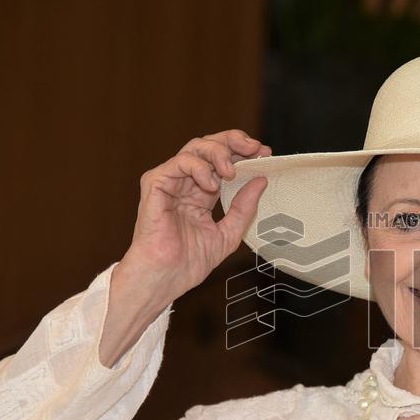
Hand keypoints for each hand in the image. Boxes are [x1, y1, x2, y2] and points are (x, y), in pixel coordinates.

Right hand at [120, 129, 271, 305]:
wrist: (166, 278)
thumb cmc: (189, 261)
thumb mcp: (228, 234)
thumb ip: (244, 207)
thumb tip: (261, 180)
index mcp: (202, 192)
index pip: (223, 160)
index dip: (243, 152)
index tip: (265, 153)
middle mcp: (186, 183)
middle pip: (209, 146)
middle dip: (234, 141)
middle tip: (255, 149)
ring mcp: (169, 182)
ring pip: (194, 149)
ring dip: (218, 153)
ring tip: (231, 172)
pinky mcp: (154, 185)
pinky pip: (177, 164)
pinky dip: (198, 168)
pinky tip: (211, 184)